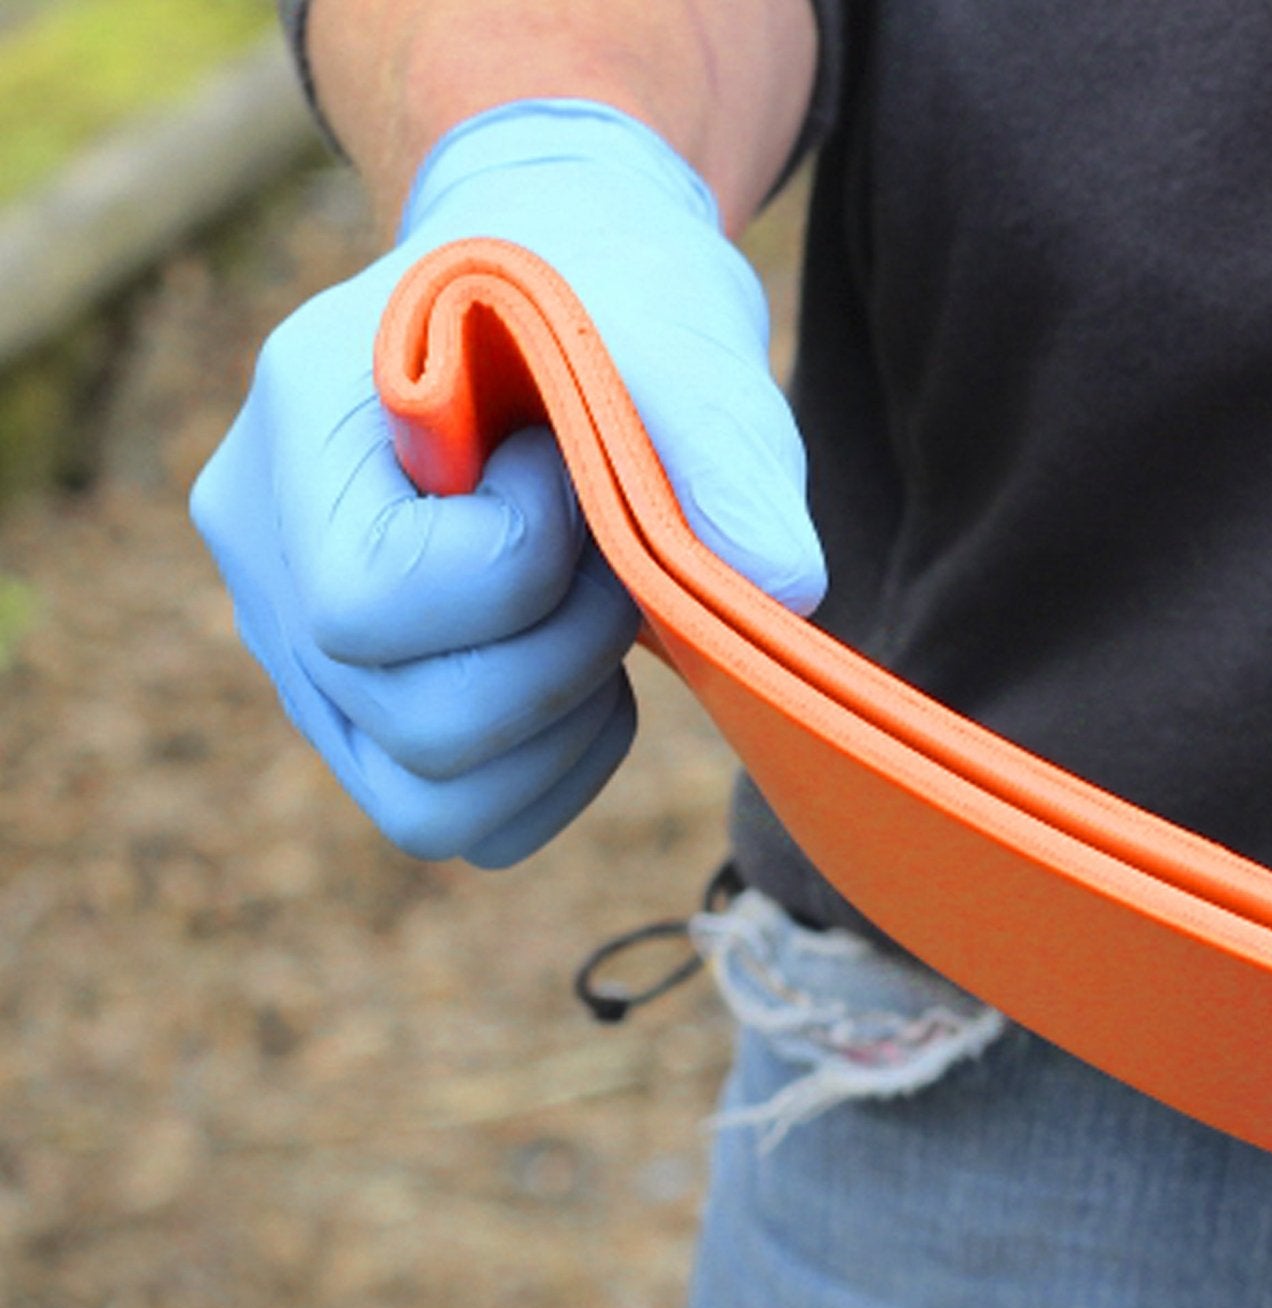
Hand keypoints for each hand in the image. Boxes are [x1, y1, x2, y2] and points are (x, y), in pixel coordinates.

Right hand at [191, 98, 823, 865]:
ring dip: (565, 732)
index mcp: (300, 424)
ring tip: (600, 618)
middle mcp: (263, 554)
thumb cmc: (612, 298)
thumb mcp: (683, 331)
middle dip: (565, 659)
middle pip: (415, 721)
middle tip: (613, 564)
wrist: (566, 296)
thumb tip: (782, 590)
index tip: (568, 476)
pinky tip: (588, 683)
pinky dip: (551, 776)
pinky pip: (456, 820)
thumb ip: (726, 448)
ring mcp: (300, 654)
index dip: (517, 572)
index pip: (373, 602)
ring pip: (431, 803)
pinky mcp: (363, 723)